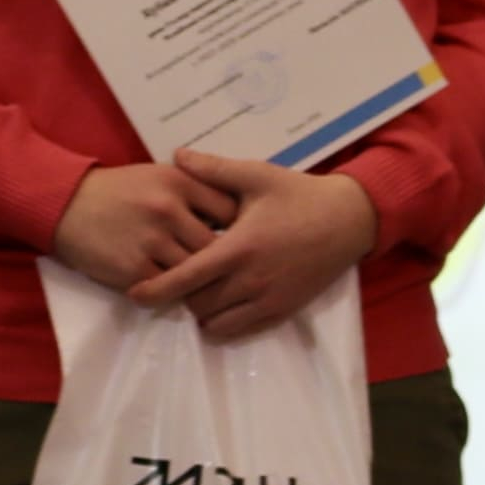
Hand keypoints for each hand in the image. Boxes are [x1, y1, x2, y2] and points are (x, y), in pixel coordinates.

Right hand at [52, 160, 233, 288]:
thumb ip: (195, 189)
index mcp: (179, 182)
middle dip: (220, 259)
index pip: (228, 210)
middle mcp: (168, 210)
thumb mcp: (159, 175)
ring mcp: (151, 241)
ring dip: (196, 279)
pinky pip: (167, 288)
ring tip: (199, 283)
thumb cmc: (118, 190)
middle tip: (222, 269)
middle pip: (215, 246)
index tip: (236, 238)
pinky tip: (172, 287)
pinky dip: (171, 290)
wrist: (66, 205)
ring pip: (193, 271)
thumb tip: (235, 214)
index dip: (237, 227)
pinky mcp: (133, 269)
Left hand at [137, 155, 381, 340]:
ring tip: (199, 291)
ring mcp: (269, 299)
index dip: (157, 290)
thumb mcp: (258, 175)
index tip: (135, 294)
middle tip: (176, 278)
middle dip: (180, 296)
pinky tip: (220, 306)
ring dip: (202, 312)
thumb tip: (177, 155)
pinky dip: (224, 323)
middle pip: (198, 304)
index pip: (187, 277)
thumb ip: (215, 169)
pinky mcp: (283, 310)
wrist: (349, 220)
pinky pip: (242, 329)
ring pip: (218, 322)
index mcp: (240, 247)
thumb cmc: (300, 195)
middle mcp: (252, 279)